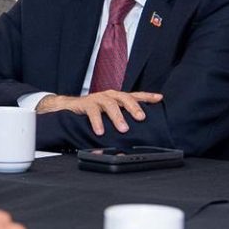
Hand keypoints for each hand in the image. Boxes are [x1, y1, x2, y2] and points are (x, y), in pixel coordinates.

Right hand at [36, 90, 162, 135]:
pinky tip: (100, 131)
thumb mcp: (109, 115)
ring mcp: (98, 98)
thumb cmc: (93, 112)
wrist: (69, 108)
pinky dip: (97, 122)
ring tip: (123, 129)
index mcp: (117, 98)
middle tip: (141, 118)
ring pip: (110, 104)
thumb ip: (121, 119)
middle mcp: (109, 96)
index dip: (147, 96)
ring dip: (117, 117)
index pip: (135, 95)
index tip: (159, 98)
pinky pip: (93, 112)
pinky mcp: (86, 104)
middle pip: (125, 97)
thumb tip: (138, 133)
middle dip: (134, 107)